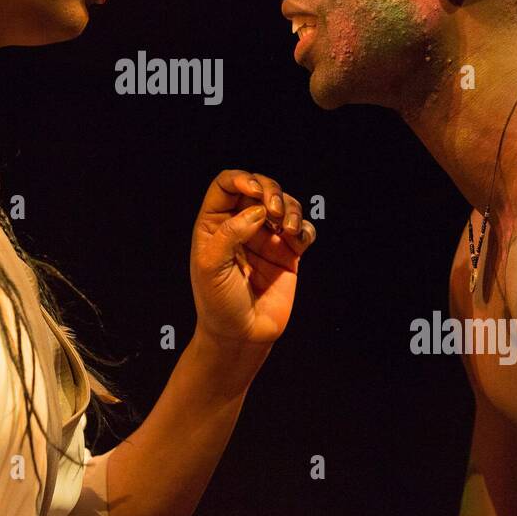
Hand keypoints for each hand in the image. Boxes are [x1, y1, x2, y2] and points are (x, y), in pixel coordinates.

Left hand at [188, 169, 315, 348]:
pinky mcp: (289, 254)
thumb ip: (230, 234)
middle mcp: (241, 225)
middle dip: (271, 190)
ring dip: (290, 208)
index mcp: (215, 224)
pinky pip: (302, 230)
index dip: (241, 179)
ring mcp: (266, 238)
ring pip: (284, 204)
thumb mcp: (211, 266)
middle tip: (274, 210)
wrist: (241, 337)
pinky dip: (304, 228)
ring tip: (288, 228)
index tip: (254, 190)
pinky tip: (298, 239)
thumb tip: (257, 210)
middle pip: (259, 187)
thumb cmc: (218, 303)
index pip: (226, 185)